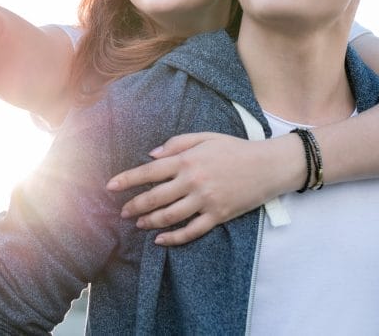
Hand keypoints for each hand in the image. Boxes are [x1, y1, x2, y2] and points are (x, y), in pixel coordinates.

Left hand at [106, 132, 296, 245]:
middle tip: (122, 211)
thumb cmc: (235, 148)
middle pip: (155, 197)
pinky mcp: (218, 216)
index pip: (149, 171)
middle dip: (134, 205)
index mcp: (187, 160)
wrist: (268, 166)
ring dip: (150, 222)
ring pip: (169, 217)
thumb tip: (151, 155)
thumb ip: (176, 144)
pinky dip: (173, 238)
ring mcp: (205, 201)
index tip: (110, 186)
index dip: (127, 180)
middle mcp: (193, 181)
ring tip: (139, 224)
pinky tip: (161, 240)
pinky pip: (191, 231)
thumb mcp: (205, 137)